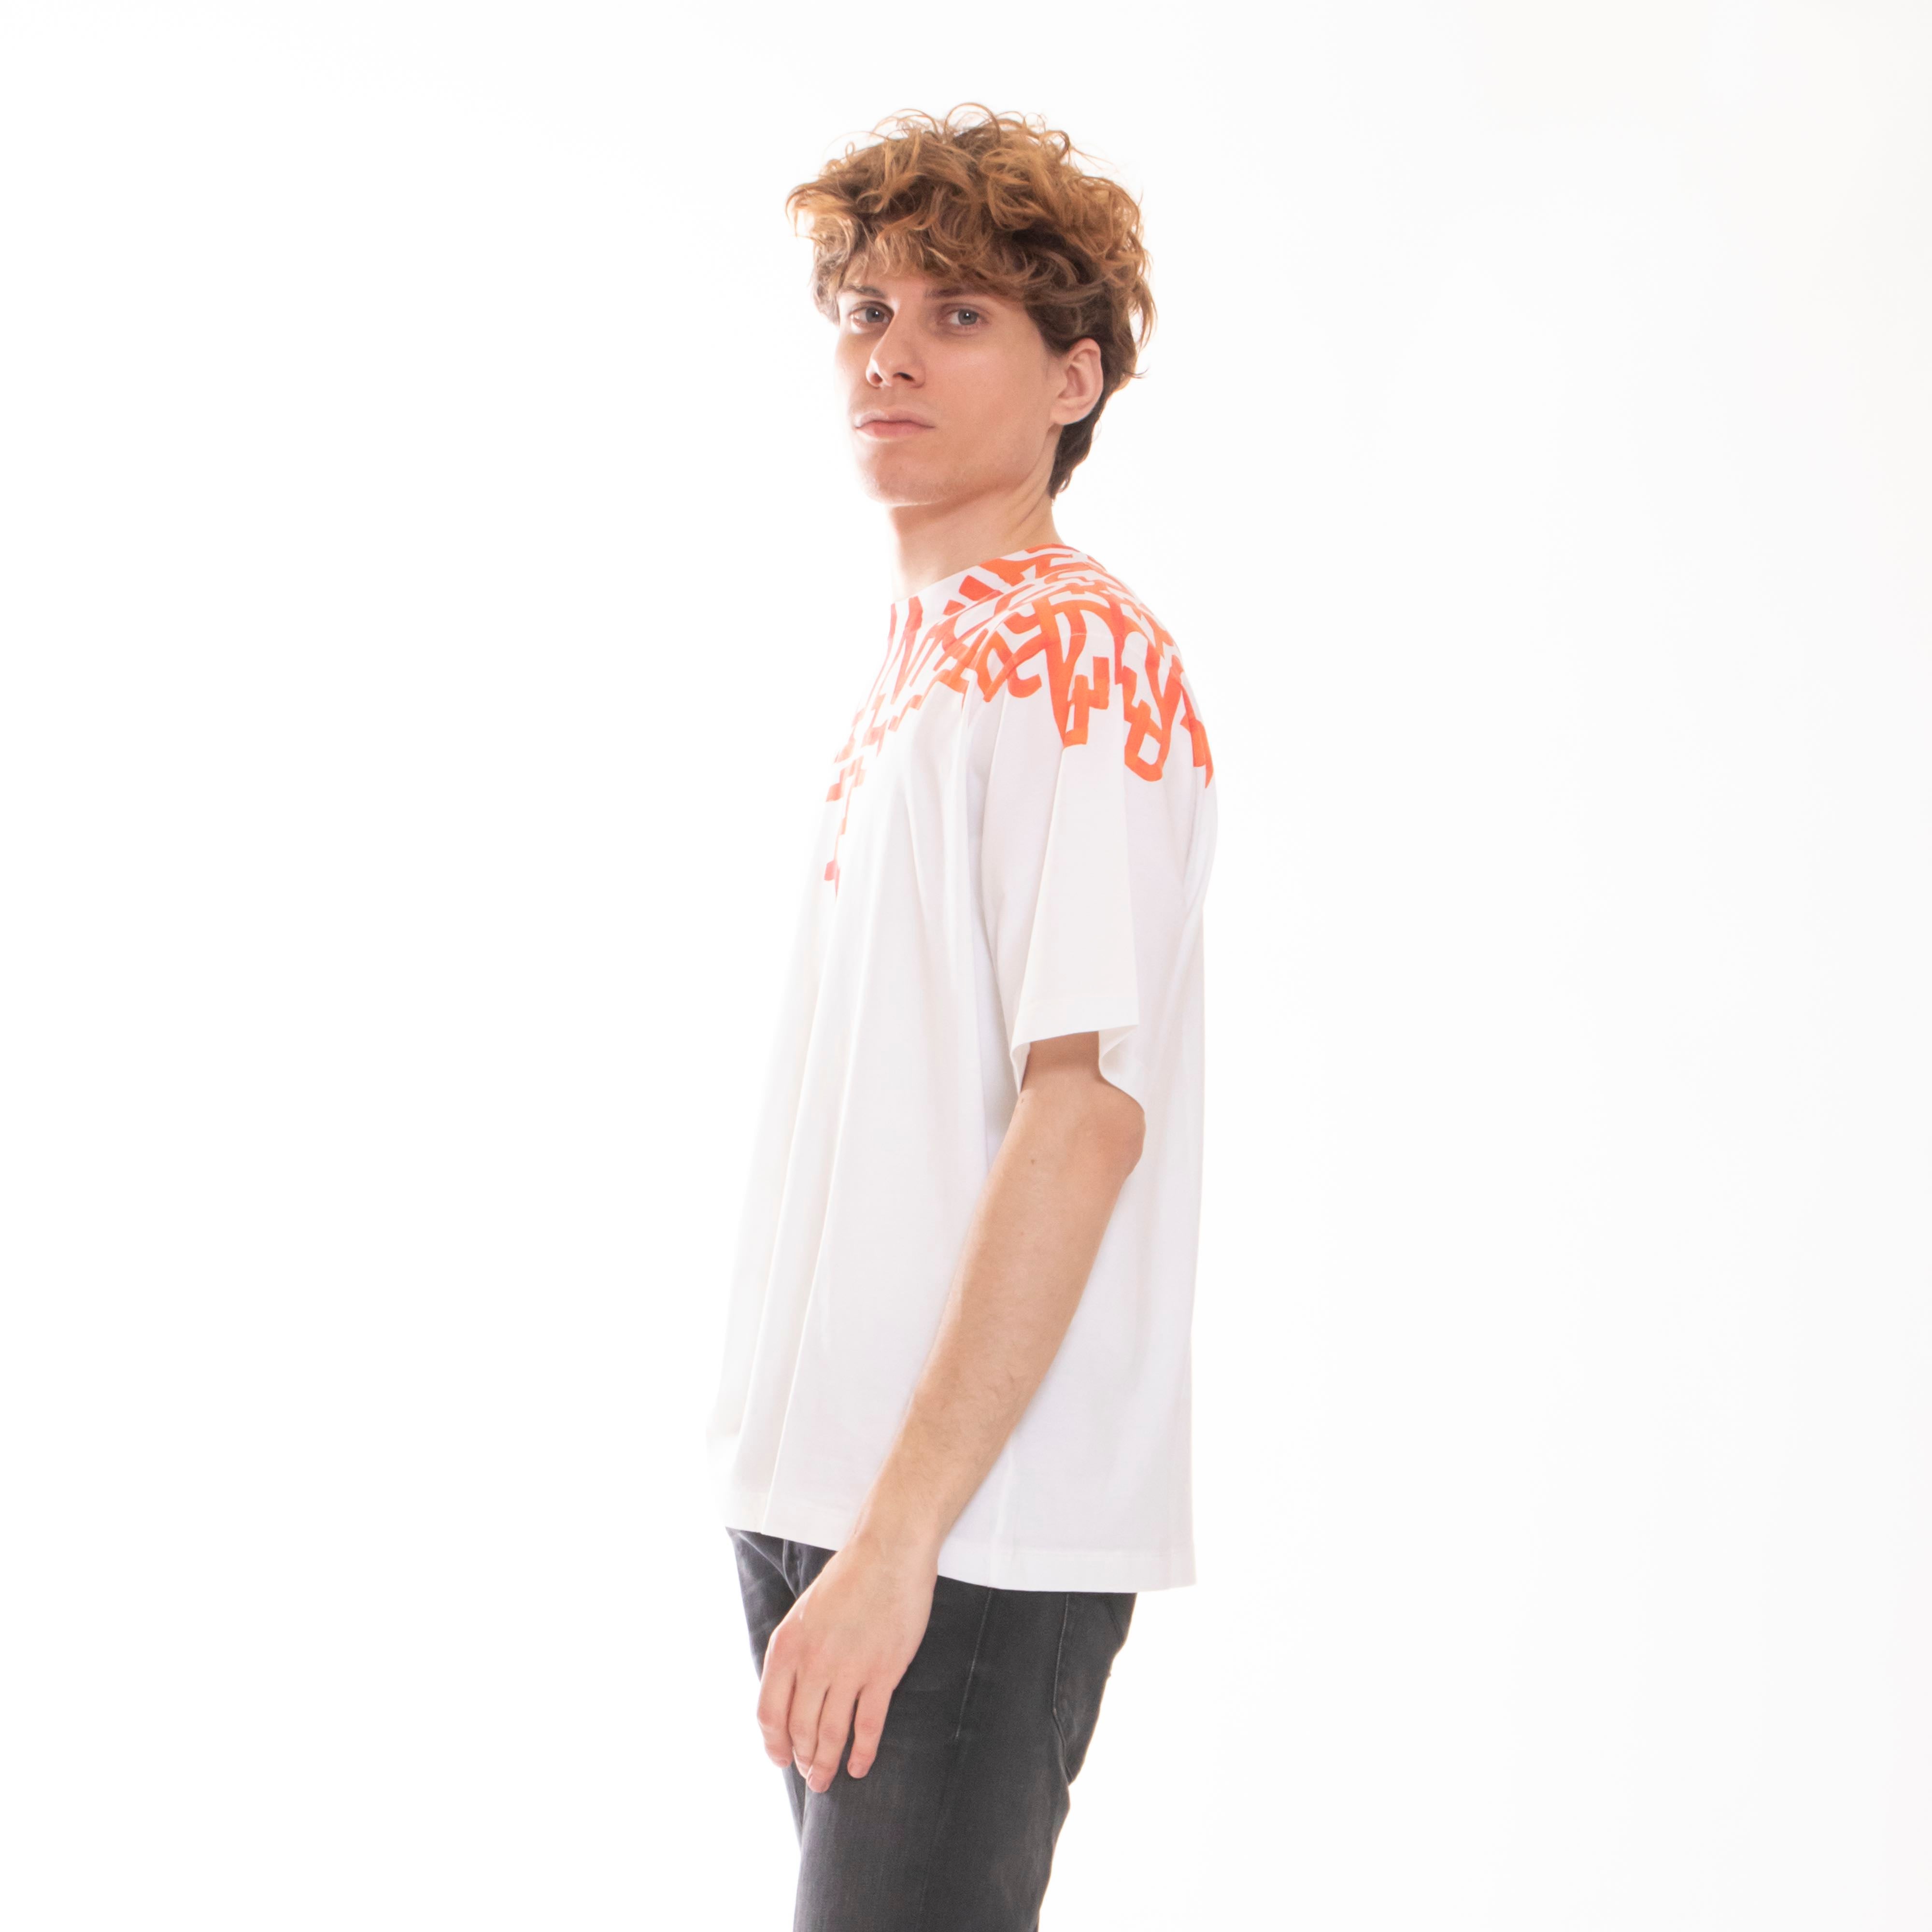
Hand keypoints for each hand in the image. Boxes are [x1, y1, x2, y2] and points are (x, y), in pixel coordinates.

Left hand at [755, 1534, 937, 1791]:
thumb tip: (792, 1695)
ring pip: (831, 1734)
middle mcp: (812, 1663)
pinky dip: (862, 1753)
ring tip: (826, 1779)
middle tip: (809, 1774)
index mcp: (786, 1646)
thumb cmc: (850, 1578)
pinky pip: (867, 1726)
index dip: (773, 1744)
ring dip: (826, 1763)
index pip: (768, 1713)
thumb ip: (796, 1653)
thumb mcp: (805, 1613)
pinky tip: (859, 1767)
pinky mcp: (882, 1673)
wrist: (889, 1552)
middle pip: (799, 1730)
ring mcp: (848, 1670)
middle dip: (802, 1759)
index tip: (780, 1758)